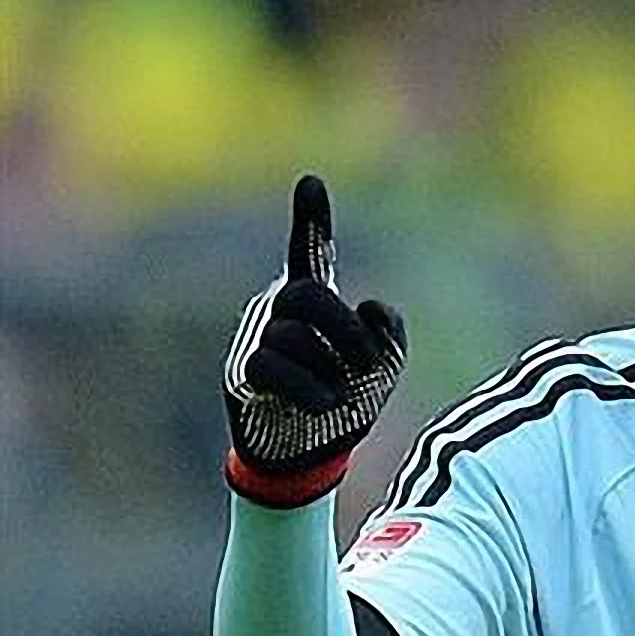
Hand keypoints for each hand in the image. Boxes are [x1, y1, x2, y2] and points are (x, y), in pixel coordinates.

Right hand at [222, 175, 406, 506]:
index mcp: (315, 301)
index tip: (311, 182)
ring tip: (342, 395)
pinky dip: (312, 390)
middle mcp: (280, 310)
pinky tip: (325, 405)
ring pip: (293, 336)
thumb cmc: (349, 401)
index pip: (311, 253)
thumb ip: (390, 332)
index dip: (310, 220)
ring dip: (332, 370)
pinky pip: (273, 368)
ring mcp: (258, 339)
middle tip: (368, 365)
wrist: (312, 454)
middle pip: (307, 295)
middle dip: (346, 332)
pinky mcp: (242, 374)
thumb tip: (368, 305)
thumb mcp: (385, 367)